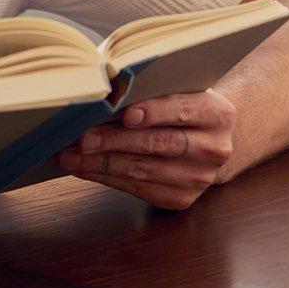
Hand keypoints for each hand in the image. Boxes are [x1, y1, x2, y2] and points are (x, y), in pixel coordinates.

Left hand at [56, 89, 235, 209]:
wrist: (206, 140)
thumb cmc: (179, 106)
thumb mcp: (176, 89)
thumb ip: (150, 89)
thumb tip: (102, 93)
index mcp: (218, 114)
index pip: (183, 110)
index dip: (154, 112)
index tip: (125, 113)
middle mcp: (215, 149)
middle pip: (159, 143)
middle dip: (116, 140)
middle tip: (82, 137)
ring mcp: (199, 178)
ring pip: (144, 169)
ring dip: (102, 162)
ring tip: (71, 155)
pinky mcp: (181, 198)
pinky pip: (137, 188)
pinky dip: (106, 177)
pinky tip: (83, 168)